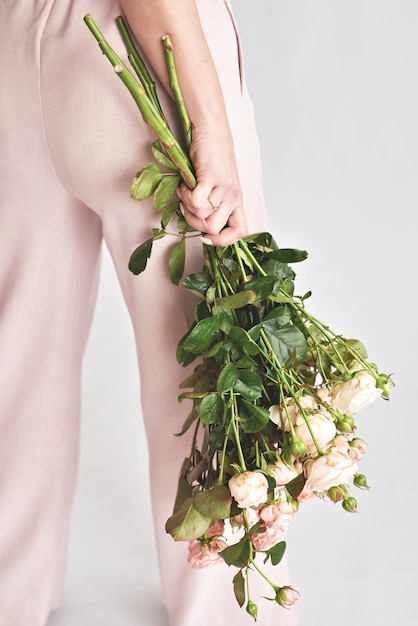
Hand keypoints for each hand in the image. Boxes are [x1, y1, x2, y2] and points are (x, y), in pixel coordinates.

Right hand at [177, 125, 247, 245]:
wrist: (212, 130)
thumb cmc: (212, 157)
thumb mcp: (218, 185)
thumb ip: (213, 204)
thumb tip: (198, 223)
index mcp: (237, 201)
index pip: (239, 232)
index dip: (223, 241)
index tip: (206, 237)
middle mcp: (233, 197)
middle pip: (213, 228)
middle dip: (195, 223)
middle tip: (187, 207)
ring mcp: (224, 188)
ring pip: (202, 215)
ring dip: (188, 205)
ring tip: (186, 191)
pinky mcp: (211, 178)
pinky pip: (196, 201)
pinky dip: (186, 196)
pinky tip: (185, 185)